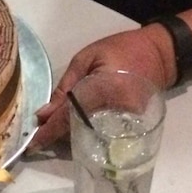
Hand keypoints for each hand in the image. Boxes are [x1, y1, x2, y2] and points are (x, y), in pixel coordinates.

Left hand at [28, 25, 172, 150]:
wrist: (158, 53)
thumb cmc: (119, 49)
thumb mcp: (86, 58)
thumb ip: (66, 86)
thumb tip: (44, 114)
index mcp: (104, 89)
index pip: (71, 115)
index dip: (51, 130)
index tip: (34, 143)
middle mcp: (118, 110)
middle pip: (81, 128)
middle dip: (59, 132)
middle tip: (41, 133)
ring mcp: (128, 121)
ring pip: (92, 134)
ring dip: (72, 133)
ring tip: (55, 131)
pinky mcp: (134, 126)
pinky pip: (105, 132)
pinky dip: (88, 130)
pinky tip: (77, 127)